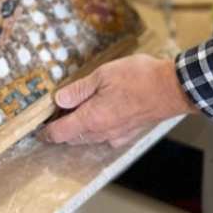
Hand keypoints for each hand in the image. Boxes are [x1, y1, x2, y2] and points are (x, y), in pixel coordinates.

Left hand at [43, 55, 196, 147]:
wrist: (173, 88)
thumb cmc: (140, 78)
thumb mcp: (103, 75)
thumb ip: (79, 89)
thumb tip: (59, 100)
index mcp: (91, 119)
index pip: (60, 133)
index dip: (47, 133)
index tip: (40, 131)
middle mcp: (102, 132)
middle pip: (73, 137)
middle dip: (63, 129)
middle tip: (58, 113)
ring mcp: (117, 135)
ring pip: (90, 138)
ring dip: (80, 129)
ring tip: (77, 111)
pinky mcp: (129, 133)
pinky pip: (106, 137)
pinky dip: (97, 129)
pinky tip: (101, 116)